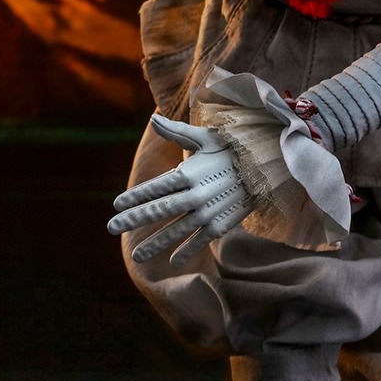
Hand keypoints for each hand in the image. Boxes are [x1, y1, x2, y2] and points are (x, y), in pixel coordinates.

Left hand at [108, 114, 254, 266]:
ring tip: (136, 256)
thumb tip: (152, 119)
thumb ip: (176, 132)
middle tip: (111, 229)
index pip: (154, 187)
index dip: (134, 197)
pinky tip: (171, 260)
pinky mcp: (222, 223)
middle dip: (133, 220)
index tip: (116, 205)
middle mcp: (196, 193)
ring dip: (154, 244)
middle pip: (159, 210)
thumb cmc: (232, 147)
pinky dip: (186, 250)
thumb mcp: (204, 137)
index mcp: (189, 172)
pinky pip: (199, 240)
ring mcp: (208, 211)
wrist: (268, 164)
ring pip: (175, 231)